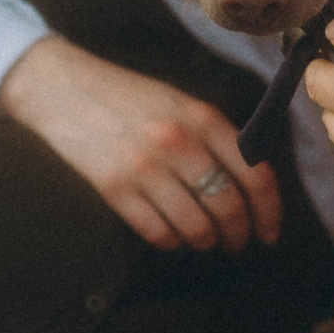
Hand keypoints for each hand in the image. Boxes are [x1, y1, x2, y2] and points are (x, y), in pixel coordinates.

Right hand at [0, 35, 281, 252]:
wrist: (63, 89)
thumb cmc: (127, 97)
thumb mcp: (180, 103)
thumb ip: (215, 137)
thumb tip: (251, 187)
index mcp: (202, 117)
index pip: (255, 174)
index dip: (270, 211)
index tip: (269, 232)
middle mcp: (178, 142)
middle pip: (229, 207)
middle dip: (238, 235)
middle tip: (236, 243)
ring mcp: (145, 167)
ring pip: (196, 226)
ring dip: (206, 242)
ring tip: (204, 240)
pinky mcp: (114, 188)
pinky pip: (158, 233)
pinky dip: (172, 241)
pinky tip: (172, 235)